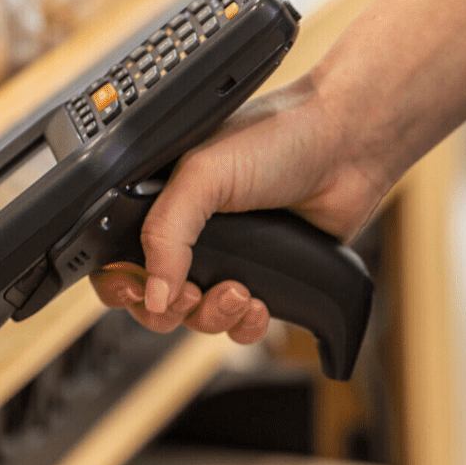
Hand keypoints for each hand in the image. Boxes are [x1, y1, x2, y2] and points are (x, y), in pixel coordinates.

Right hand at [90, 76, 391, 340]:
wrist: (347, 148)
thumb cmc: (277, 139)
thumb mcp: (203, 176)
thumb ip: (166, 233)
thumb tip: (154, 293)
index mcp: (162, 201)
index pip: (118, 257)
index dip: (121, 282)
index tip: (137, 290)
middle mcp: (192, 233)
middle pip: (154, 300)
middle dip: (167, 310)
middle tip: (190, 296)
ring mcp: (231, 258)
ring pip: (198, 318)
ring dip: (212, 317)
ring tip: (238, 293)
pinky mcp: (269, 278)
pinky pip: (241, 324)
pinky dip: (246, 325)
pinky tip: (259, 305)